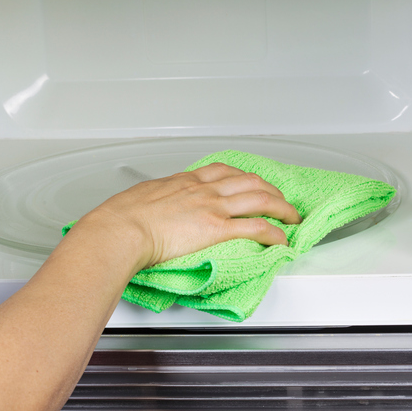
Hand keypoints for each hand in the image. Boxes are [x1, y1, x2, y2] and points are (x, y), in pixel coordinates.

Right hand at [72, 162, 301, 272]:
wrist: (119, 230)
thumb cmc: (122, 217)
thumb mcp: (142, 197)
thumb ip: (158, 198)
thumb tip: (156, 205)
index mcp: (185, 181)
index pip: (224, 171)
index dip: (244, 177)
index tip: (253, 183)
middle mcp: (204, 189)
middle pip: (250, 182)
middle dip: (272, 190)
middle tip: (281, 201)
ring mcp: (212, 207)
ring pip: (260, 199)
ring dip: (282, 208)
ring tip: (292, 218)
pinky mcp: (216, 228)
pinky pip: (256, 227)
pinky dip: (274, 232)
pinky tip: (282, 239)